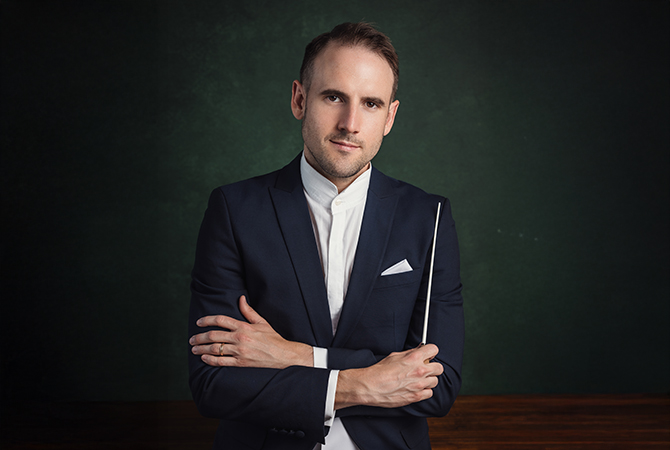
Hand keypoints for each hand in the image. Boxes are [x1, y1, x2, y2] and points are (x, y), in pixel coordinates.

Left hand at [189, 296, 312, 368]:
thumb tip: (240, 299)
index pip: (220, 320)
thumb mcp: (261, 322)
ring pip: (215, 349)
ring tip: (194, 349)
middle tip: (191, 339)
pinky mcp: (241, 362)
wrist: (283, 354)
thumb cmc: (273, 338)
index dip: (207, 320)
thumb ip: (249, 311)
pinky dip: (210, 359)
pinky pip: (221, 361)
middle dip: (199, 337)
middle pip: (213, 336)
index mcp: (243, 326)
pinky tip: (204, 358)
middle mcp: (240, 338)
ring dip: (201, 349)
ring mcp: (239, 351)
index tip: (198, 323)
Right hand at [335, 344, 442, 408]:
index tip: (428, 355)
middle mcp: (419, 371)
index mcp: (414, 358)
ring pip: (435, 381)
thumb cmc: (380, 370)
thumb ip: (410, 353)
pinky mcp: (416, 396)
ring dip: (428, 380)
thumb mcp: (395, 356)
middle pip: (439, 368)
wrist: (371, 386)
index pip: (434, 349)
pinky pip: (429, 393)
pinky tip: (417, 388)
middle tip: (425, 368)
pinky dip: (425, 391)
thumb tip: (420, 349)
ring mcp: (419, 385)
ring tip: (419, 380)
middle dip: (432, 367)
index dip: (430, 352)